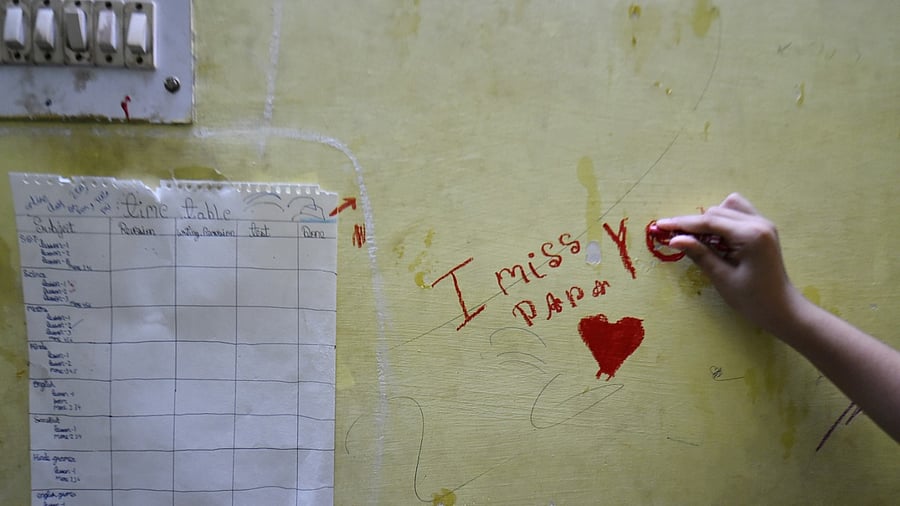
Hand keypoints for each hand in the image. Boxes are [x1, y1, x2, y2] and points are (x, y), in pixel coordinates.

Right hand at [655, 193, 804, 332]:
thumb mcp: (722, 278)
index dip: (682, 223)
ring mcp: (763, 224)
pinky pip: (737, 214)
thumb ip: (699, 254)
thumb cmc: (754, 299)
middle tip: (675, 238)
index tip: (660, 225)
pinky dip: (722, 221)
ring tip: (698, 240)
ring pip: (728, 207)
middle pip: (717, 211)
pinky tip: (716, 238)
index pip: (709, 221)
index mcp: (750, 235)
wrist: (783, 309)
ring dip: (709, 220)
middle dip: (694, 223)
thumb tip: (674, 239)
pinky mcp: (762, 229)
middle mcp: (759, 223)